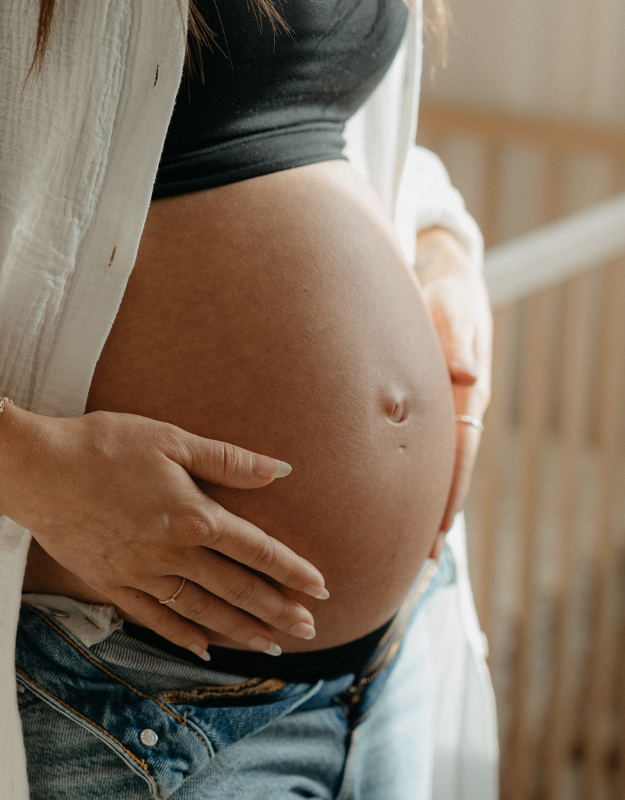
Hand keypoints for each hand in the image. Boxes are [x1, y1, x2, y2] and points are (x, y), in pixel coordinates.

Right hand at [0, 406, 327, 657]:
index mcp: (192, 515)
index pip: (255, 549)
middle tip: (308, 629)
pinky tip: (203, 647)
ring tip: (270, 644)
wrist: (36, 469)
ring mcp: (140, 573)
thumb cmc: (103, 444)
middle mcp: (172, 553)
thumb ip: (226, 460)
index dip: (290, 569)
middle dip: (275, 609)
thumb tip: (279, 470)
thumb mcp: (169, 438)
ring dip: (239, 628)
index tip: (320, 587)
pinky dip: (182, 634)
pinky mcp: (111, 582)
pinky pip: (153, 617)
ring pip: (200, 610)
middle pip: (235, 588)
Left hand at [415, 227, 492, 558]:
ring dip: (415, 504)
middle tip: (418, 563)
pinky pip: (409, 446)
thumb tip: (464, 374)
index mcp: (467, 399)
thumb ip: (457, 341)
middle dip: (432, 517)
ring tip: (400, 546)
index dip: (448, 497)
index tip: (436, 534)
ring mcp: (436, 412)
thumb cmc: (447, 296)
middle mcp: (454, 412)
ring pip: (427, 466)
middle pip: (443, 474)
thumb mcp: (454, 312)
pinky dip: (400, 475)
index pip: (459, 458)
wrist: (444, 280)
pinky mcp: (415, 404)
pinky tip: (377, 496)